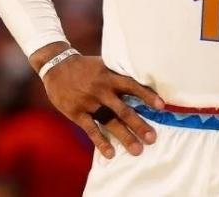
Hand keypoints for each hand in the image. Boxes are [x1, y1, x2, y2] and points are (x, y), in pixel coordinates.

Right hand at [40, 52, 163, 158]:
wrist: (57, 66)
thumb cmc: (86, 66)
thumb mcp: (104, 64)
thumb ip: (119, 74)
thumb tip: (142, 79)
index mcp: (110, 76)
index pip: (133, 86)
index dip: (147, 95)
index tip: (161, 106)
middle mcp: (102, 90)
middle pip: (124, 110)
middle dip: (139, 124)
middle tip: (152, 138)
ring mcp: (90, 103)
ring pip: (110, 122)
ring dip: (124, 137)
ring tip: (138, 150)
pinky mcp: (77, 113)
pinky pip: (91, 130)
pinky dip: (101, 142)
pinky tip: (111, 154)